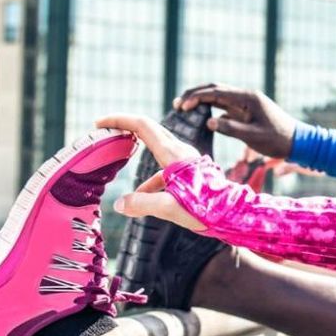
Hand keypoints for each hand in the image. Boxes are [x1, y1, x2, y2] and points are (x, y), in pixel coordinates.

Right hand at [95, 115, 206, 230]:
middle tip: (105, 132)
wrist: (235, 214)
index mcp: (173, 154)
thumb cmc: (206, 210)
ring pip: (157, 151)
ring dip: (139, 158)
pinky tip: (143, 198)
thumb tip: (119, 204)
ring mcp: (188, 160)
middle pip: (149, 131)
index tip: (100, 123)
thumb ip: (142, 204)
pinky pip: (166, 169)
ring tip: (123, 176)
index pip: (142, 126)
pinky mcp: (192, 171)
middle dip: (126, 129)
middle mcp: (181, 151)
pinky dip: (152, 179)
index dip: (119, 121)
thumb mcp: (169, 208)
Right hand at [175, 84, 297, 158]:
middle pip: (214, 89)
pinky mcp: (245, 111)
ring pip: (218, 96)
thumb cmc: (277, 140)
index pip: (216, 92)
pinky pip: (224, 106)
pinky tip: (200, 116)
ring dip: (201, 100)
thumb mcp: (253, 137)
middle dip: (194, 95)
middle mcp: (245, 96)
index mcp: (247, 98)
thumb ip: (231, 129)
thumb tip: (208, 122)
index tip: (182, 106)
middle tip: (177, 104)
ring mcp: (245, 103)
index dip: (197, 97)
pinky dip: (210, 108)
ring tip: (183, 107)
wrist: (297, 141)